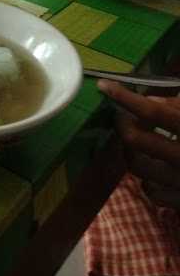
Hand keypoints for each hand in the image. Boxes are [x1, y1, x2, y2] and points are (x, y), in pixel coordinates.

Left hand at [98, 79, 179, 208]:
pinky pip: (150, 190)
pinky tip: (157, 168)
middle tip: (123, 116)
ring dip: (131, 150)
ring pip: (135, 164)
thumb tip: (147, 100)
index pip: (154, 111)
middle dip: (123, 123)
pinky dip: (148, 178)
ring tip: (138, 139)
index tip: (104, 85)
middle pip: (134, 138)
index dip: (126, 97)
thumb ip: (177, 105)